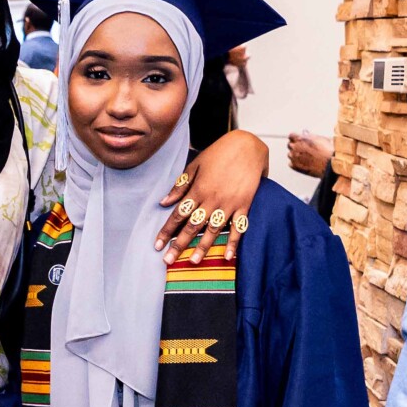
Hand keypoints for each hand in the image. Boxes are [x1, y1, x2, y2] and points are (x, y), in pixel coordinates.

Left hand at [156, 128, 267, 262]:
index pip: (177, 215)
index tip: (157, 245)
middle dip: (178, 245)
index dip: (166, 231)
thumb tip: (164, 202)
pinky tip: (228, 256)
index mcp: (197, 190)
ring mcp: (229, 203)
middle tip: (168, 260)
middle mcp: (211, 199)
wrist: (248, 144)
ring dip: (203, 247)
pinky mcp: (244, 204)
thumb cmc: (220, 152)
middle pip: (191, 226)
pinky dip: (234, 242)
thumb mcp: (195, 165)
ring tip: (193, 262)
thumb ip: (180, 185)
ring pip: (212, 230)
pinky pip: (238, 227)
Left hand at [286, 131, 333, 178]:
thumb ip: (309, 136)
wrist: (329, 163)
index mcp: (300, 138)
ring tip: (305, 157)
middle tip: (302, 148)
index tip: (297, 140)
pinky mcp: (295, 166)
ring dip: (295, 155)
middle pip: (290, 145)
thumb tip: (305, 133)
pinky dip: (296, 163)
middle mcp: (295, 147)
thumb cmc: (326, 150)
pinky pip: (291, 163)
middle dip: (295, 146)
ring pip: (290, 154)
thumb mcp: (319, 138)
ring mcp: (294, 157)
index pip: (291, 136)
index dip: (294, 138)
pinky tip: (304, 163)